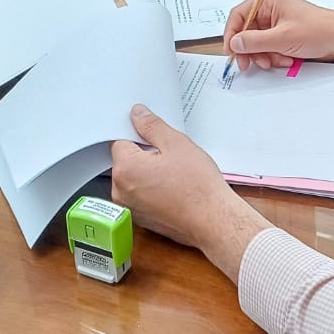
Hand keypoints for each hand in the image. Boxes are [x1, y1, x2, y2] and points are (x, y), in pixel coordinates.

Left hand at [111, 104, 270, 279]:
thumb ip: (152, 126)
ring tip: (175, 173)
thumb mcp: (177, 144)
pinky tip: (173, 187)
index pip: (121, 141)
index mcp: (125, 170)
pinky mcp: (141, 219)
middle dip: (145, 154)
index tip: (158, 138)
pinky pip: (140, 194)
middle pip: (126, 160)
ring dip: (149, 171)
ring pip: (134, 177)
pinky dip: (152, 187)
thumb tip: (136, 114)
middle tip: (171, 155)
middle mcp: (120, 192)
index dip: (141, 135)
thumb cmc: (198, 185)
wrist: (213, 220)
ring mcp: (129, 208)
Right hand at [223, 0, 333, 72]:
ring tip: (277, 61)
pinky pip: (270, 47)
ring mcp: (278, 23)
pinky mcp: (285, 35)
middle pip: (247, 31)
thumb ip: (254, 41)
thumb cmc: (318, 30)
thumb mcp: (281, 38)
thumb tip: (234, 43)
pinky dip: (275, 56)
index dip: (232, 34)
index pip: (239, 15)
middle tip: (249, 64)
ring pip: (258, 42)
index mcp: (268, 1)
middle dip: (250, 49)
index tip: (231, 51)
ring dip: (265, 55)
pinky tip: (287, 59)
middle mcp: (271, 10)